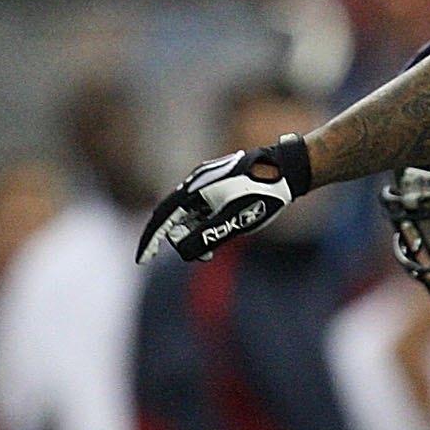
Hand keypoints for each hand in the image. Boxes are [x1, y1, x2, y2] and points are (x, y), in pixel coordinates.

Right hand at [138, 136, 314, 263]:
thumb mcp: (233, 222)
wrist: (288, 169)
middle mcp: (195, 183)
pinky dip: (205, 224)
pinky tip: (222, 231)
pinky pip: (202, 207)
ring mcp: (207, 181)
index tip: (142, 260)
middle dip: (181, 241)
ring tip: (215, 250)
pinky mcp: (219, 183)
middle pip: (174, 217)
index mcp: (194, 190)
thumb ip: (206, 237)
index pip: (162, 218)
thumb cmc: (262, 194)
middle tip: (203, 257)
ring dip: (195, 234)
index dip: (150, 241)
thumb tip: (182, 251)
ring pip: (189, 214)